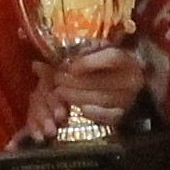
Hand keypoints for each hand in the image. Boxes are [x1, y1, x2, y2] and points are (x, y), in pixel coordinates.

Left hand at [24, 46, 144, 141]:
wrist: (125, 79)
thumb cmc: (103, 63)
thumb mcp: (91, 53)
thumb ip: (69, 57)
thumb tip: (36, 66)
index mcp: (128, 58)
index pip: (111, 58)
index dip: (88, 63)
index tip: (69, 66)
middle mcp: (133, 79)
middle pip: (101, 81)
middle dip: (75, 82)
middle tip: (57, 80)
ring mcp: (129, 98)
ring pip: (101, 99)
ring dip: (77, 97)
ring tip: (60, 92)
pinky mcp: (123, 114)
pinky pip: (108, 116)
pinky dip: (92, 112)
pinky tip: (80, 108)